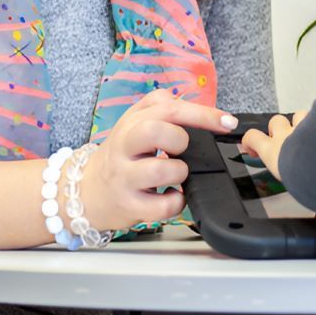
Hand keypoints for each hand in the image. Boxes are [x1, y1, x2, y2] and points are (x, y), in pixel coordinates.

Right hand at [80, 89, 238, 230]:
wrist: (87, 192)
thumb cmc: (123, 155)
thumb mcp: (135, 123)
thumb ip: (164, 108)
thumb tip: (201, 109)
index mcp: (132, 123)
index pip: (169, 108)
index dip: (203, 114)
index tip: (228, 123)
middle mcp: (124, 147)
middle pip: (155, 130)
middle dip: (180, 139)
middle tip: (182, 150)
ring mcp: (124, 177)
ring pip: (160, 170)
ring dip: (181, 173)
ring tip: (178, 175)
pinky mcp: (128, 205)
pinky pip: (162, 206)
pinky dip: (177, 202)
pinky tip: (174, 196)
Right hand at [238, 109, 308, 178]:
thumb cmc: (306, 177)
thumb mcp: (291, 182)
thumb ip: (291, 176)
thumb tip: (301, 185)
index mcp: (272, 151)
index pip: (252, 137)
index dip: (250, 140)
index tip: (253, 146)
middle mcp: (285, 135)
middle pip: (275, 121)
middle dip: (278, 128)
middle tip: (286, 141)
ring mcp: (302, 126)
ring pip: (297, 115)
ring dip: (301, 122)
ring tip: (308, 134)